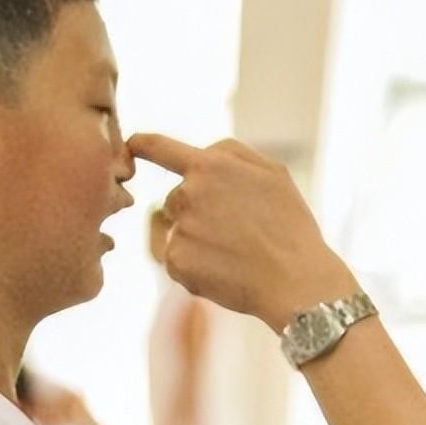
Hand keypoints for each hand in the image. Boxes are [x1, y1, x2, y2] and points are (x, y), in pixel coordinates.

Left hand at [128, 133, 357, 329]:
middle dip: (197, 211)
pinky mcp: (175, 262)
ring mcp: (179, 229)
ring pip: (177, 230)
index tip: (130, 145)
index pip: (159, 147)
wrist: (295, 280)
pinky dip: (196, 266)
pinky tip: (226, 270)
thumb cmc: (289, 225)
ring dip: (197, 239)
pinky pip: (178, 258)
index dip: (140, 144)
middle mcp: (187, 193)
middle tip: (237, 231)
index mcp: (210, 166)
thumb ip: (232, 154)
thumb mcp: (273, 173)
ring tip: (235, 252)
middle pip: (175, 199)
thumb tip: (203, 152)